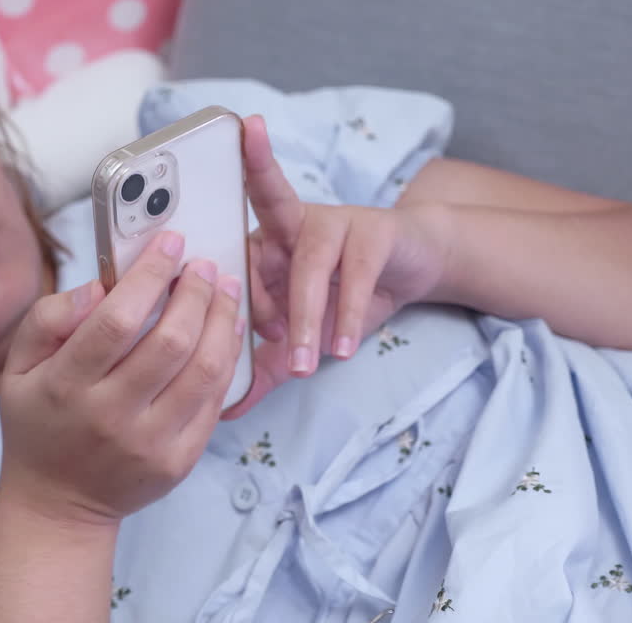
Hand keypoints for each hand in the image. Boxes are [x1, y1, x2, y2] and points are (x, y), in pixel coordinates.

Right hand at [0, 232, 245, 524]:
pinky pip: (214, 402)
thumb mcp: (17, 368)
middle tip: (204, 266)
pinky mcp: (179, 461)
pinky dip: (227, 359)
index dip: (149, 276)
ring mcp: (150, 443)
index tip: (170, 243)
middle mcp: (110, 417)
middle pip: (170, 343)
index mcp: (66, 386)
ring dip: (222, 321)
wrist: (56, 503)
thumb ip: (48, 320)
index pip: (116, 322)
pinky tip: (226, 330)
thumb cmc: (39, 422)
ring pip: (204, 371)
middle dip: (196, 294)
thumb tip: (98, 287)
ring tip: (225, 290)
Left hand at [225, 116, 450, 417]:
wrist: (408, 268)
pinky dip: (349, 314)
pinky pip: (358, 271)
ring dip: (306, 318)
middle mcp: (288, 224)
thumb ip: (261, 368)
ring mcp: (330, 221)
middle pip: (261, 243)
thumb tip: (223, 411)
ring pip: (310, 265)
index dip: (239, 301)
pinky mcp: (373, 229)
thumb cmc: (342, 295)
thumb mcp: (298, 335)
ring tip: (304, 366)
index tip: (261, 339)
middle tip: (262, 336)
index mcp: (259, 243)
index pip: (233, 263)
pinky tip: (343, 349)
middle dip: (256, 275)